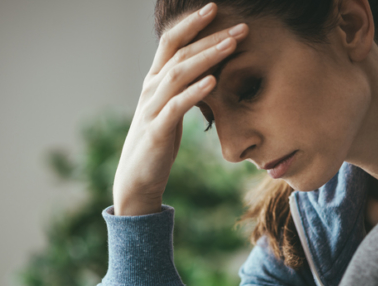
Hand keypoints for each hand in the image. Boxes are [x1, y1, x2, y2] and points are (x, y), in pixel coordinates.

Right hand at [112, 3, 248, 215]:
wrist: (137, 177)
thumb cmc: (158, 141)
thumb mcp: (170, 110)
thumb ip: (183, 89)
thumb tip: (208, 72)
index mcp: (155, 82)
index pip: (171, 43)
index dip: (191, 24)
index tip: (215, 8)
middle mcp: (151, 89)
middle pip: (179, 53)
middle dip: (210, 37)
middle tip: (240, 27)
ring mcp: (152, 108)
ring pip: (178, 74)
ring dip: (206, 57)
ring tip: (232, 44)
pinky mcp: (157, 131)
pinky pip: (176, 107)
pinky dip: (194, 92)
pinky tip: (213, 81)